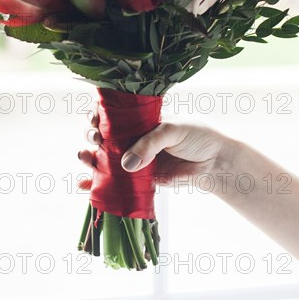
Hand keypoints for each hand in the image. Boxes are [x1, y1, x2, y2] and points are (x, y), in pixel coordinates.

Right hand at [79, 106, 231, 186]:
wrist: (214, 162)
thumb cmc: (195, 136)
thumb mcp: (172, 130)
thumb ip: (149, 144)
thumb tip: (126, 165)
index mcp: (136, 119)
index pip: (109, 114)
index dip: (96, 115)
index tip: (94, 120)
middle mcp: (129, 137)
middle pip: (99, 135)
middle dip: (90, 136)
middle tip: (96, 140)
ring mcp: (130, 158)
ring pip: (100, 157)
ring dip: (87, 157)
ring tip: (85, 158)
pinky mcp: (135, 179)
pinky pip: (112, 182)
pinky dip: (95, 185)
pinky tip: (84, 186)